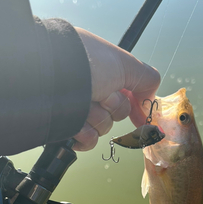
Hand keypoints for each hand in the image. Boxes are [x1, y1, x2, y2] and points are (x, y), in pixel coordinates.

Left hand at [73, 28, 159, 150]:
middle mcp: (89, 89)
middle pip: (116, 112)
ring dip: (97, 117)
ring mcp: (76, 109)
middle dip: (113, 105)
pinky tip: (77, 125)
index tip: (141, 117)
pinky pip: (87, 140)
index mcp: (102, 71)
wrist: (50, 78)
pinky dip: (85, 134)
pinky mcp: (66, 127)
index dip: (136, 104)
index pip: (126, 94)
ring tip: (83, 104)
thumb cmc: (86, 63)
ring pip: (102, 127)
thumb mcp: (125, 63)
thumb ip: (146, 77)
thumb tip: (151, 96)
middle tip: (102, 94)